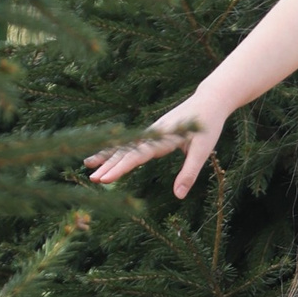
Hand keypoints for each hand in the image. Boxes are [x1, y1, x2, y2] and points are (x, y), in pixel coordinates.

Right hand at [86, 97, 224, 198]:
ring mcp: (150, 132)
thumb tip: (178, 196)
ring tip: (87, 165)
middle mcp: (152, 133)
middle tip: (92, 179)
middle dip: (108, 165)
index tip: (105, 178)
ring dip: (107, 156)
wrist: (210, 100)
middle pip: (126, 150)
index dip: (120, 168)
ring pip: (125, 145)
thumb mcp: (203, 150)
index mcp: (162, 137)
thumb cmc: (208, 125)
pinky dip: (117, 149)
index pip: (136, 155)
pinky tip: (106, 154)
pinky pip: (131, 142)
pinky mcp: (152, 132)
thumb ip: (189, 173)